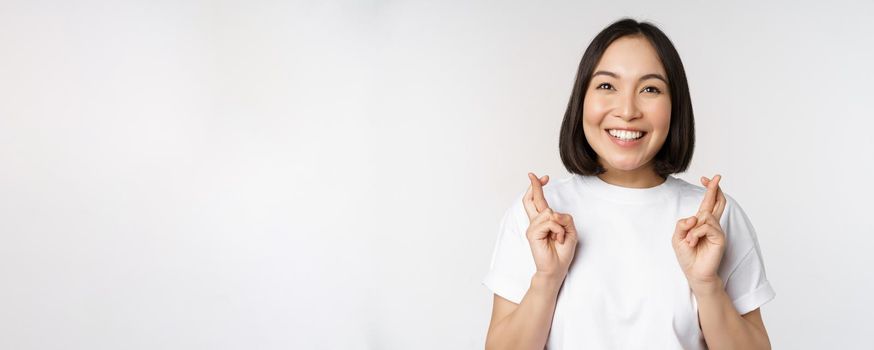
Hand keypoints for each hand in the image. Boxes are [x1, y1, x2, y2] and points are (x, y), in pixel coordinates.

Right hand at [522, 172, 578, 281]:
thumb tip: (552, 213)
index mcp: (543, 221)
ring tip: (559, 237)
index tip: (543, 177)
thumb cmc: (562, 251)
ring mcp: (533, 227)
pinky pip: (549, 222)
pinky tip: (557, 239)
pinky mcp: (533, 233)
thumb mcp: (570, 230)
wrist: (556, 268)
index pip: (538, 201)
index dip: (538, 188)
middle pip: (531, 200)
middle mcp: (536, 222)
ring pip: (549, 212)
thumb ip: (564, 218)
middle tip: (533, 175)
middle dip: (534, 186)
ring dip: (560, 224)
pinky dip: (558, 230)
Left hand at [671, 174, 727, 291]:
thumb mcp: (677, 237)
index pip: (708, 203)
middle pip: (717, 202)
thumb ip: (682, 224)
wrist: (694, 273)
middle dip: (715, 189)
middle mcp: (711, 225)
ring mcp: (716, 231)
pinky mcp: (720, 238)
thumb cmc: (687, 256)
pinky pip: (706, 227)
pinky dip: (696, 234)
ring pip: (705, 216)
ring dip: (692, 228)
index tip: (706, 178)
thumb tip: (694, 217)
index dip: (709, 190)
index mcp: (701, 223)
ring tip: (689, 241)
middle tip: (716, 177)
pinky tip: (693, 242)